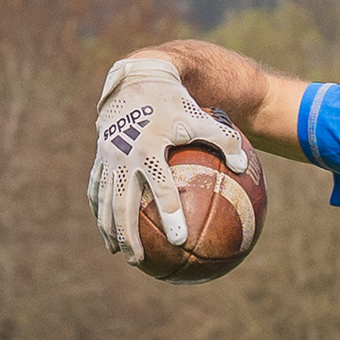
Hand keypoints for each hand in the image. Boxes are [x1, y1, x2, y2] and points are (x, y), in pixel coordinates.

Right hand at [88, 54, 249, 258]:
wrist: (138, 79)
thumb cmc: (176, 102)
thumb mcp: (202, 116)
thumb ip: (224, 140)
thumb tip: (244, 167)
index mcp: (150, 147)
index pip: (160, 187)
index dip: (170, 214)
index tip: (179, 240)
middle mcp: (124, 154)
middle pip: (124, 203)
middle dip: (129, 234)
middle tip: (140, 260)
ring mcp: (107, 157)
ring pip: (105, 201)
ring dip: (110, 228)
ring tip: (118, 252)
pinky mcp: (99, 156)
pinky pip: (96, 188)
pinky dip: (98, 210)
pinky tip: (105, 229)